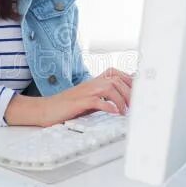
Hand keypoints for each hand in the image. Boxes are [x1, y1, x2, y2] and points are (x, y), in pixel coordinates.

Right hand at [4, 68, 133, 126]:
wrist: (45, 110)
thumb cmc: (67, 107)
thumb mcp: (88, 100)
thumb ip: (103, 98)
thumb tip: (122, 100)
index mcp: (93, 82)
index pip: (116, 73)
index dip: (130, 79)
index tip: (140, 90)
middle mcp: (90, 84)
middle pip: (116, 79)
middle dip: (129, 91)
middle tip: (136, 105)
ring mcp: (84, 92)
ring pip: (109, 87)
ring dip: (121, 99)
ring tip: (125, 111)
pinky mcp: (78, 102)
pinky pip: (96, 101)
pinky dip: (107, 106)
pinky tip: (114, 112)